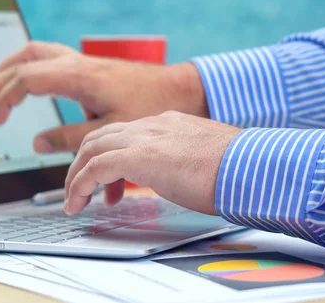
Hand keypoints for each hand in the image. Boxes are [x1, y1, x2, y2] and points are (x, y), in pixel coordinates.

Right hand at [0, 41, 207, 152]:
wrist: (184, 91)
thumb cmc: (153, 107)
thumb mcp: (111, 130)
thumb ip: (72, 138)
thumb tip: (39, 143)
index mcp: (79, 77)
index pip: (25, 80)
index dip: (2, 99)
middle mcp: (78, 65)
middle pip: (22, 63)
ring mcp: (84, 64)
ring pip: (36, 56)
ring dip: (9, 71)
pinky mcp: (91, 71)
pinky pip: (51, 63)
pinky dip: (31, 72)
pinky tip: (28, 85)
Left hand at [63, 111, 240, 215]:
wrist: (249, 166)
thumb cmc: (235, 168)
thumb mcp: (198, 157)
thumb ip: (178, 159)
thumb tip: (171, 175)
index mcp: (166, 123)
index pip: (122, 133)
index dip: (105, 156)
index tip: (106, 183)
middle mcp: (151, 125)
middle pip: (100, 137)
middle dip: (83, 164)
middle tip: (82, 190)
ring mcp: (144, 137)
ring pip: (91, 149)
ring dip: (77, 176)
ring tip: (74, 200)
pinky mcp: (139, 156)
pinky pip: (96, 168)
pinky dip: (81, 185)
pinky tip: (79, 202)